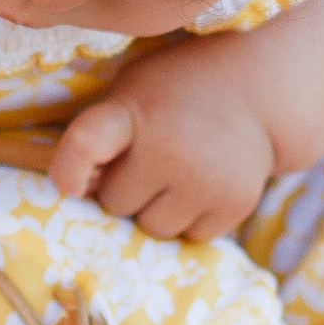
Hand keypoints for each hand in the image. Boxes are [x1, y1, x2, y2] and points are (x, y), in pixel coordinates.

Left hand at [47, 53, 278, 242]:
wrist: (255, 88)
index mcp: (133, 112)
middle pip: (115, 203)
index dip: (68, 170)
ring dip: (157, 208)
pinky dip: (192, 218)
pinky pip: (191, 237)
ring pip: (153, 228)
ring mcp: (207, 180)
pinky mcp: (236, 204)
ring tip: (179, 170)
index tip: (70, 186)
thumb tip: (79, 194)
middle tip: (151, 156)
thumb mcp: (129, 91)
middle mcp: (171, 148)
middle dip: (126, 187)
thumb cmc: (173, 93)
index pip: (87, 143)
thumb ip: (98, 137)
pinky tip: (204, 182)